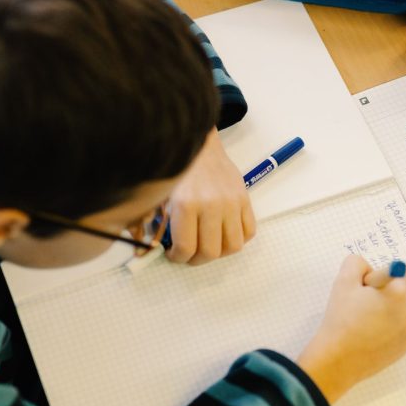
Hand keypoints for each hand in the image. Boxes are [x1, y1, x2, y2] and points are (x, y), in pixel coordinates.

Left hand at [166, 130, 256, 264]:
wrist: (200, 146)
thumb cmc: (179, 172)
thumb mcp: (162, 196)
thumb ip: (160, 224)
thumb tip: (156, 249)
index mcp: (186, 204)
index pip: (186, 248)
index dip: (178, 258)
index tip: (174, 254)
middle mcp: (212, 205)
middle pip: (211, 252)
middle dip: (197, 259)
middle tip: (189, 254)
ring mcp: (231, 203)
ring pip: (233, 246)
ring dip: (220, 253)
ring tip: (208, 245)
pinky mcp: (244, 199)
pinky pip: (249, 232)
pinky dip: (238, 239)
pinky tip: (224, 234)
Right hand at [297, 255, 405, 402]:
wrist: (338, 359)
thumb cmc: (341, 318)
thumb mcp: (344, 281)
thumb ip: (357, 263)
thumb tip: (369, 269)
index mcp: (400, 292)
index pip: (400, 273)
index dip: (381, 278)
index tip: (365, 291)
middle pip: (403, 293)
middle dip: (386, 295)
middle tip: (362, 308)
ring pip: (402, 312)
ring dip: (389, 312)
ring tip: (365, 324)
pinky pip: (401, 330)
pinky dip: (390, 329)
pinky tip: (371, 337)